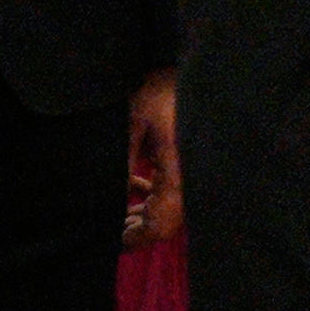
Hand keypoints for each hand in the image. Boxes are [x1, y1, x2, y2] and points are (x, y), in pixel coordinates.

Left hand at [124, 71, 182, 247]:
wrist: (200, 69)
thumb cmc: (164, 89)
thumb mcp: (133, 121)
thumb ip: (123, 159)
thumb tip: (109, 198)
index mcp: (179, 171)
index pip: (161, 221)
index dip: (138, 237)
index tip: (114, 241)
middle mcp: (194, 177)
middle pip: (170, 222)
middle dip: (141, 230)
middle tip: (114, 230)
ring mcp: (197, 172)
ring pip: (174, 210)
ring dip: (147, 214)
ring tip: (121, 215)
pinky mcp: (195, 163)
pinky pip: (177, 192)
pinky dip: (156, 197)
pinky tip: (137, 187)